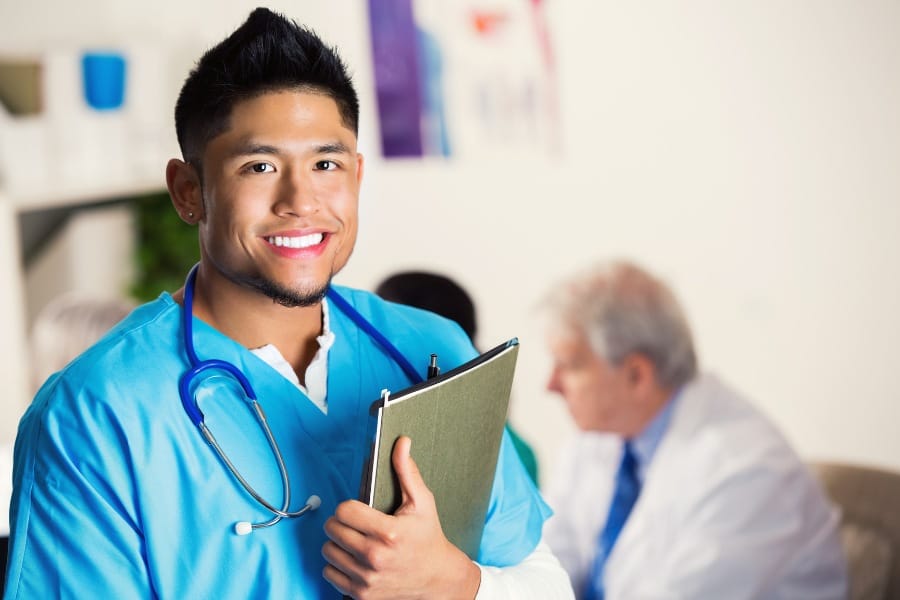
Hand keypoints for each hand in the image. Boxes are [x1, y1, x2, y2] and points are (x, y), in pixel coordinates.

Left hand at [322, 436, 480, 598]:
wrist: (438, 578)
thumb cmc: (428, 537)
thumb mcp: (422, 502)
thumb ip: (406, 471)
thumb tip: (401, 442)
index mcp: (388, 532)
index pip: (344, 511)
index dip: (348, 506)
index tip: (357, 509)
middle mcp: (375, 557)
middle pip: (333, 529)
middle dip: (341, 523)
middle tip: (355, 523)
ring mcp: (366, 578)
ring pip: (328, 551)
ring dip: (337, 543)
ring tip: (354, 540)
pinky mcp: (361, 594)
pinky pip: (329, 573)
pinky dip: (337, 565)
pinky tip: (353, 559)